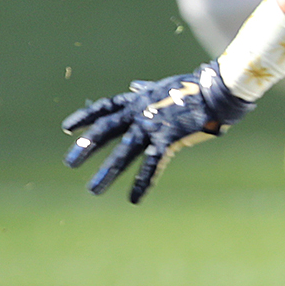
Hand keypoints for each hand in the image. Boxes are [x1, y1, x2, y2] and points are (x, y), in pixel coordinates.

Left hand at [62, 61, 254, 202]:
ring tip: (93, 190)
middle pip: (106, 131)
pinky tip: (133, 199)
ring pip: (124, 152)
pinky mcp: (169, 140)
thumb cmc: (193, 88)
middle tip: (69, 164)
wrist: (217, 91)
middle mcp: (139, 114)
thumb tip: (134, 86)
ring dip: (108, 172)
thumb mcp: (162, 87)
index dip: (85, 118)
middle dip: (86, 147)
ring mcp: (153, 127)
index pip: (104, 108)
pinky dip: (142, 182)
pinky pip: (152, 164)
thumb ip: (144, 91)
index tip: (67, 128)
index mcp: (137, 101)